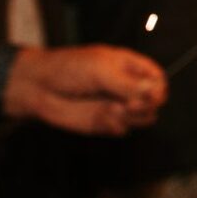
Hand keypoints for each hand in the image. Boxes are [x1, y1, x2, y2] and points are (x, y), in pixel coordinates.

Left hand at [2, 45, 165, 135]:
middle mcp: (127, 88)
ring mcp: (117, 106)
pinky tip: (103, 118)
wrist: (38, 87)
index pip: (158, 79)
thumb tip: (154, 91)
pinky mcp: (104, 123)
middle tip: (129, 104)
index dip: (158, 89)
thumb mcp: (101, 69)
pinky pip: (123, 130)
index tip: (151, 95)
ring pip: (143, 118)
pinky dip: (117, 126)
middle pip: (154, 101)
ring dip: (133, 117)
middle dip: (146, 105)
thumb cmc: (69, 69)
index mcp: (130, 67)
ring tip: (114, 110)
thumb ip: (128, 83)